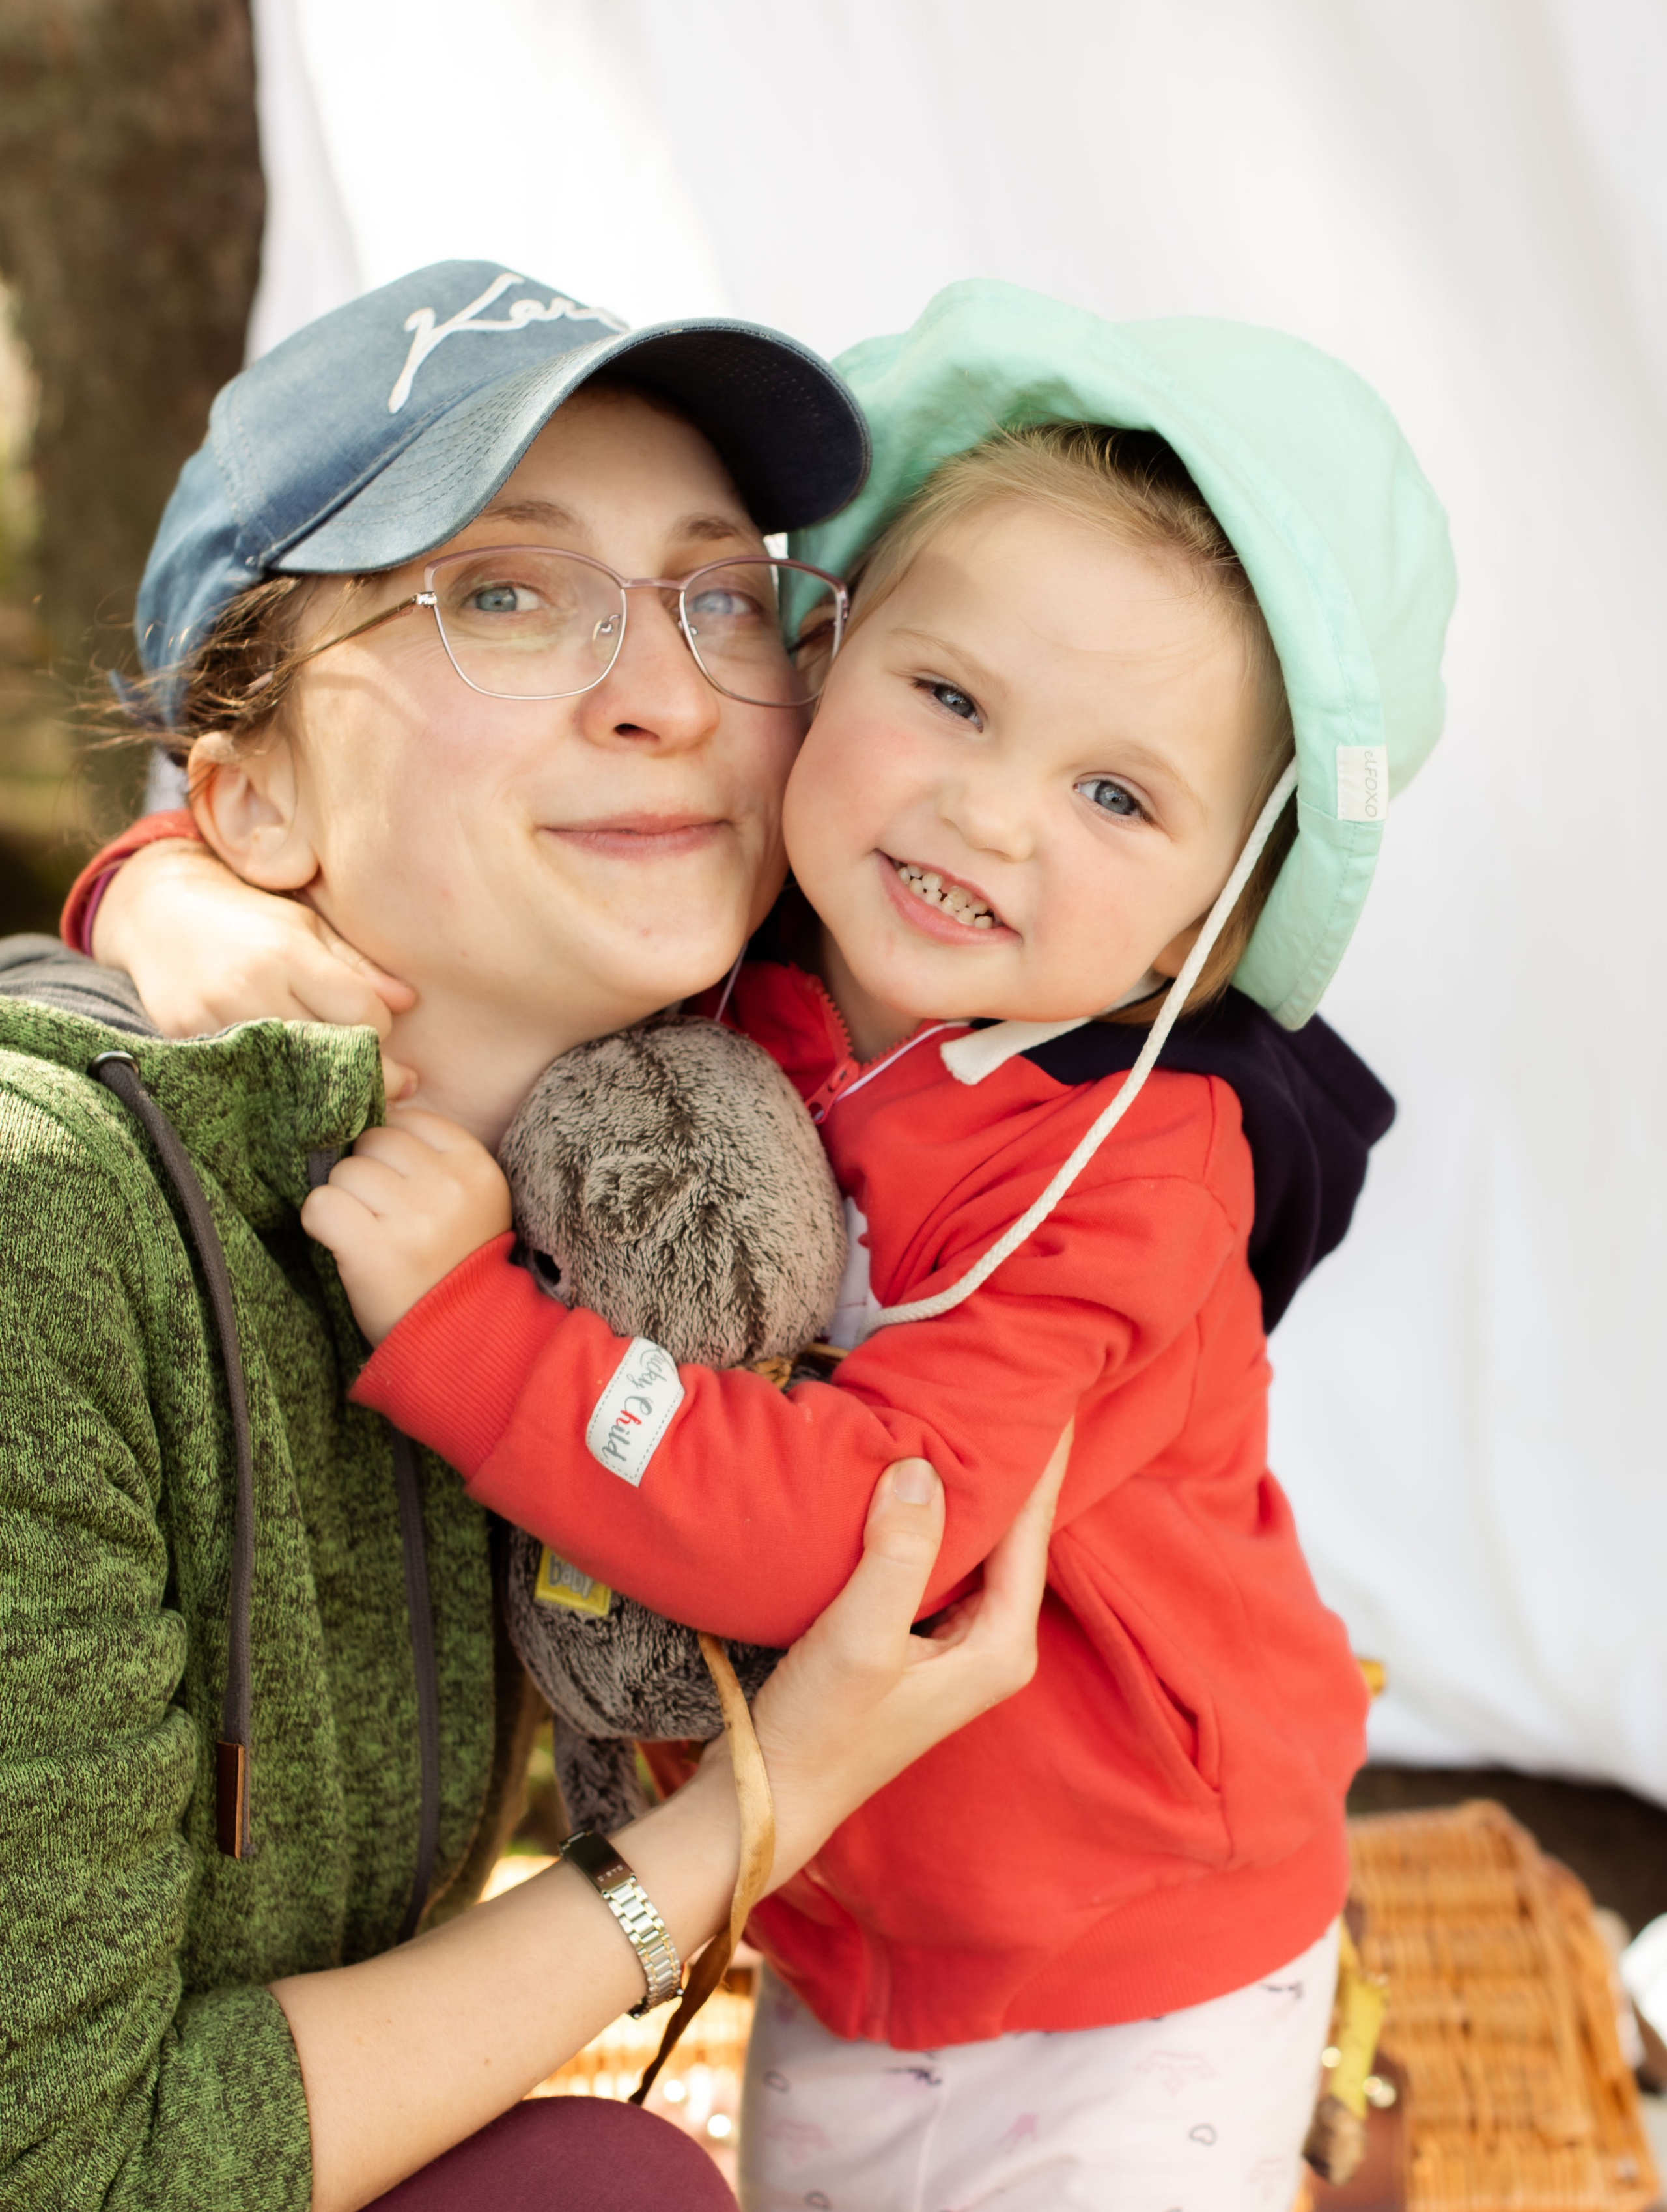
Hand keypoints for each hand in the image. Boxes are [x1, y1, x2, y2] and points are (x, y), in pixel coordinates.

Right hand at [91, 840, 418, 1099]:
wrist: (158, 914)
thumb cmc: (249, 919)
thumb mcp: (307, 927)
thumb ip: (358, 967)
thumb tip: (409, 1002)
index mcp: (288, 953)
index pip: (361, 1014)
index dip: (382, 1028)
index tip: (381, 1028)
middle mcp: (249, 988)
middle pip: (330, 1052)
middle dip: (367, 1070)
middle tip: (396, 1085)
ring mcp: (213, 1020)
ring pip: (292, 1076)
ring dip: (324, 1086)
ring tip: (346, 1086)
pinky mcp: (187, 1042)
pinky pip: (248, 1080)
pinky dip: (277, 1088)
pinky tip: (294, 1085)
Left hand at [301, 1106, 512, 1343]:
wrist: (459, 1340)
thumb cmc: (452, 1264)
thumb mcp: (466, 1200)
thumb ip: (434, 1153)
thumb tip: (382, 1090)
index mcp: (477, 1167)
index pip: (410, 1120)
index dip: (392, 1153)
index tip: (399, 1189)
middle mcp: (449, 1187)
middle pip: (373, 1141)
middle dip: (366, 1175)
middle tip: (381, 1217)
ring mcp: (414, 1217)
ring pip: (345, 1172)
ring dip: (343, 1202)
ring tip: (367, 1235)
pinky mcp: (375, 1250)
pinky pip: (321, 1205)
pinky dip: (320, 1224)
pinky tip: (342, 1245)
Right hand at [741, 1424, 1069, 1890]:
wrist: (770, 1797)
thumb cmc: (819, 1730)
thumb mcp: (859, 1638)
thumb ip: (898, 1555)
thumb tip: (922, 1471)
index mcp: (1001, 1646)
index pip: (1034, 1532)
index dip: (1044, 1462)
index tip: (1056, 1396)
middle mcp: (992, 1644)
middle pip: (1016, 1537)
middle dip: (1019, 1468)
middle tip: (1022, 1392)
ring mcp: (957, 1645)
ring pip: (979, 1546)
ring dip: (977, 1488)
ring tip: (981, 1417)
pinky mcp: (918, 1640)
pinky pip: (944, 1559)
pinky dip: (938, 1515)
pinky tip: (920, 1476)